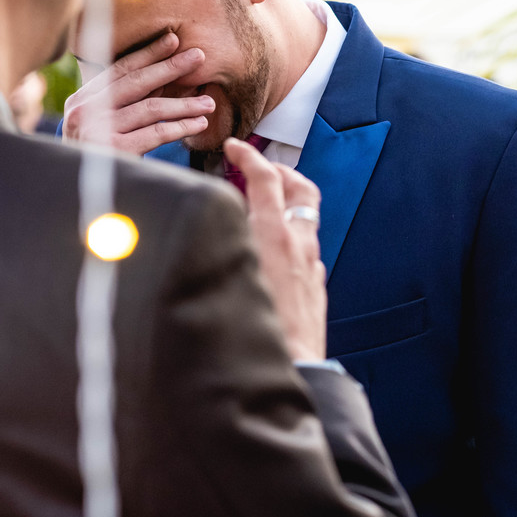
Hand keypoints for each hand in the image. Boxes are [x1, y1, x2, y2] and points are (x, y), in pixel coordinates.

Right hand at [63, 32, 214, 153]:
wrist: (83, 192)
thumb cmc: (102, 156)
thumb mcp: (108, 123)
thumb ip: (129, 101)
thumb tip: (168, 76)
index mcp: (83, 99)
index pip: (120, 69)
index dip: (149, 54)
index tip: (174, 40)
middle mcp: (84, 111)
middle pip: (135, 82)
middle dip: (171, 67)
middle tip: (199, 56)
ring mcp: (96, 130)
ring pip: (150, 108)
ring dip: (184, 104)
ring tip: (209, 102)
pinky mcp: (112, 150)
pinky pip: (155, 133)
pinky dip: (181, 126)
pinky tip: (199, 123)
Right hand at [224, 137, 327, 360]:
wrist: (293, 368)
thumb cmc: (254, 332)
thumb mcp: (228, 278)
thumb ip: (218, 245)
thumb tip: (201, 226)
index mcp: (274, 237)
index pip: (266, 180)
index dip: (250, 157)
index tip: (235, 147)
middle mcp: (299, 245)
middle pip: (301, 189)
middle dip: (282, 171)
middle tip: (261, 169)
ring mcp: (311, 265)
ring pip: (307, 218)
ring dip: (288, 203)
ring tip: (265, 205)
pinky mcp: (315, 286)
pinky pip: (307, 249)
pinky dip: (292, 236)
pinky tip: (275, 248)